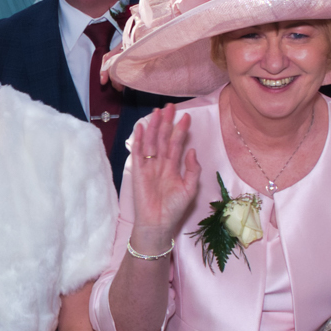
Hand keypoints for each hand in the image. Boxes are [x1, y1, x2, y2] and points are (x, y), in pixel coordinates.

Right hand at [126, 104, 200, 247]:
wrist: (158, 224)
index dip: (181, 130)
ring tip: (157, 111)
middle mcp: (160, 164)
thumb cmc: (174, 210)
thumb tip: (192, 150)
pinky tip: (140, 127)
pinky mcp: (138, 171)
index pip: (176, 144)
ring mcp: (149, 166)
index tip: (186, 116)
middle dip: (166, 122)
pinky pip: (138, 152)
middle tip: (169, 106)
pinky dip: (138, 140)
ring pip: (151, 142)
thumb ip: (192, 170)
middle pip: (163, 138)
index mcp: (173, 167)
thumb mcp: (190, 189)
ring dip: (153, 126)